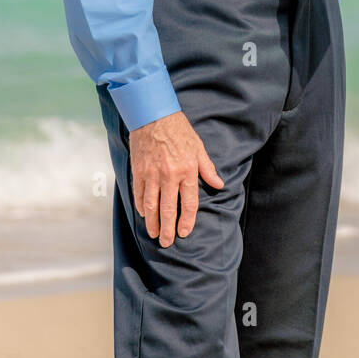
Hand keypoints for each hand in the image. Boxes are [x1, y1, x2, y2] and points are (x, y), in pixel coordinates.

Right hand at [128, 110, 223, 247]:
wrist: (153, 115)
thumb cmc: (179, 130)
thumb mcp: (198, 148)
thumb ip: (207, 169)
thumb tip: (219, 185)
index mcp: (187, 171)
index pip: (188, 204)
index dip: (186, 221)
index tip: (184, 232)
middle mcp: (169, 176)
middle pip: (168, 210)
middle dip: (168, 229)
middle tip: (167, 242)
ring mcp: (152, 175)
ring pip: (152, 206)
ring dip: (153, 223)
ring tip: (154, 234)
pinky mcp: (138, 171)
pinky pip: (139, 194)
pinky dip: (141, 207)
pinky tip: (144, 215)